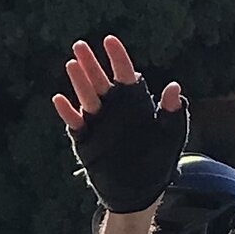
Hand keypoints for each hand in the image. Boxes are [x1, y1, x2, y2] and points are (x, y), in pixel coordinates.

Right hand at [55, 36, 185, 215]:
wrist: (138, 193)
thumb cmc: (158, 162)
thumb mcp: (171, 136)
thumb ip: (172, 112)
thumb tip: (174, 87)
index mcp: (134, 102)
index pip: (125, 74)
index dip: (117, 57)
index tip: (109, 41)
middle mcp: (114, 109)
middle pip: (100, 81)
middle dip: (90, 63)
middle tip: (80, 45)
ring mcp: (98, 123)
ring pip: (86, 97)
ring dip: (79, 82)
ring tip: (72, 65)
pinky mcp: (85, 141)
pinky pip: (74, 123)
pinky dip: (67, 112)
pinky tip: (60, 100)